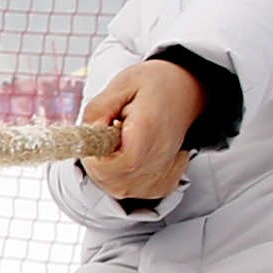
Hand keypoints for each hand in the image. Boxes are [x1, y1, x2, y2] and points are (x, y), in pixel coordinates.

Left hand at [83, 57, 205, 202]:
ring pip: (112, 186)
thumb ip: (98, 110)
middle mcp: (154, 162)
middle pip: (105, 178)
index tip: (98, 132)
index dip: (92, 153)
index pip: (103, 166)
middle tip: (112, 130)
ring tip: (123, 140)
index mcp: (144, 134)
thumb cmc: (157, 88)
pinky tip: (132, 152)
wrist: (189, 94)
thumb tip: (83, 137)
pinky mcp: (161, 187)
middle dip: (98, 156)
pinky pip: (126, 188)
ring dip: (108, 165)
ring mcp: (159, 179)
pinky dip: (122, 171)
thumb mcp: (123, 84)